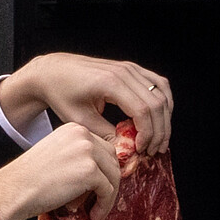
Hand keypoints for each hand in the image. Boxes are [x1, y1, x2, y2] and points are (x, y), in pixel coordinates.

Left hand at [0, 52, 172, 155]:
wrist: (53, 72)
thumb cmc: (62, 94)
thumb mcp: (80, 120)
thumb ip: (104, 135)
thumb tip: (125, 152)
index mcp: (111, 83)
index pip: (143, 109)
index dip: (147, 133)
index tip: (141, 150)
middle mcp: (125, 72)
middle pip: (157, 103)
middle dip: (159, 131)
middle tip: (154, 151)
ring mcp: (130, 68)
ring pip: (162, 93)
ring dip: (165, 118)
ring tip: (159, 140)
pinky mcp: (132, 69)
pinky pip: (159, 84)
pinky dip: (164, 102)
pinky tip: (160, 119)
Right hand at [0, 123, 120, 219]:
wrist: (14, 190)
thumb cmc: (29, 179)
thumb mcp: (57, 156)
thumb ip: (78, 157)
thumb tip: (101, 174)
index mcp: (74, 129)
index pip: (103, 147)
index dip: (103, 170)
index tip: (98, 187)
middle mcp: (82, 135)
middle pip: (112, 159)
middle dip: (108, 182)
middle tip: (98, 200)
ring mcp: (87, 151)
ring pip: (114, 175)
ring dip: (108, 195)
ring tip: (95, 210)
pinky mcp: (90, 171)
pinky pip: (108, 190)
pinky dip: (104, 205)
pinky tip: (94, 214)